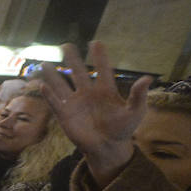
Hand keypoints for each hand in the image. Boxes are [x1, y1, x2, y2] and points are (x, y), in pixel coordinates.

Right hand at [38, 41, 150, 184]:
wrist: (108, 147)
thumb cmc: (123, 130)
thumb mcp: (135, 111)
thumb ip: (138, 95)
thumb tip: (147, 78)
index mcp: (105, 91)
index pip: (102, 70)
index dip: (99, 57)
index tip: (96, 43)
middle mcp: (88, 94)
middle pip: (78, 73)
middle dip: (72, 59)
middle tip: (66, 45)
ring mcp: (75, 104)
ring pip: (62, 85)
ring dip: (53, 75)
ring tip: (45, 63)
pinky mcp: (66, 115)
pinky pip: (55, 103)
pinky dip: (48, 95)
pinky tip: (42, 85)